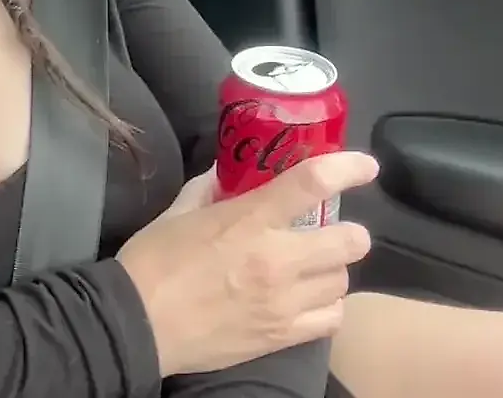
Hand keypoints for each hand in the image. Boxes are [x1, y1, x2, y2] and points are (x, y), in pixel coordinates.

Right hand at [114, 150, 378, 376]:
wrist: (137, 324)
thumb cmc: (152, 262)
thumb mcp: (176, 213)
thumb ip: (209, 190)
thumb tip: (228, 175)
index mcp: (249, 220)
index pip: (312, 184)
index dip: (347, 169)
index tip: (364, 167)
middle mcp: (277, 259)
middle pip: (350, 241)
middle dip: (348, 233)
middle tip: (332, 234)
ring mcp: (284, 301)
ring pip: (342, 280)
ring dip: (333, 270)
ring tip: (315, 270)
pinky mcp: (282, 335)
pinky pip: (332, 318)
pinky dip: (329, 306)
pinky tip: (312, 301)